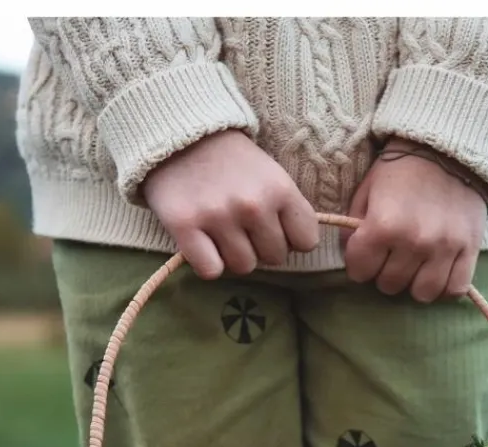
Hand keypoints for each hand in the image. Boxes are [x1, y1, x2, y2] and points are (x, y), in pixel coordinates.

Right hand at [141, 130, 319, 278]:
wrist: (180, 135)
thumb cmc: (231, 161)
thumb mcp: (270, 173)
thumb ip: (286, 208)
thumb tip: (296, 248)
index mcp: (280, 188)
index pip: (307, 241)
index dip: (292, 239)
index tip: (276, 228)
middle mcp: (252, 205)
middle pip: (275, 258)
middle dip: (261, 247)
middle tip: (243, 226)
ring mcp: (218, 217)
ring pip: (243, 267)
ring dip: (234, 255)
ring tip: (222, 231)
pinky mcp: (185, 227)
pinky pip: (211, 271)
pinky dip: (207, 263)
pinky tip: (203, 243)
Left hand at [344, 140, 487, 302]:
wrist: (449, 147)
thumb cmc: (400, 170)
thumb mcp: (367, 192)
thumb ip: (354, 229)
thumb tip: (352, 258)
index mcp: (383, 225)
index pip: (359, 272)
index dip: (359, 264)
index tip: (365, 254)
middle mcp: (414, 241)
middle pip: (389, 285)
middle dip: (385, 272)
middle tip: (391, 256)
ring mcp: (444, 248)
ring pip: (421, 294)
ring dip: (414, 283)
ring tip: (415, 265)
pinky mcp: (470, 250)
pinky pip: (454, 289)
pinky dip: (444, 286)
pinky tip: (438, 271)